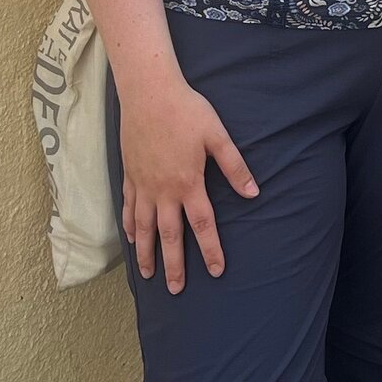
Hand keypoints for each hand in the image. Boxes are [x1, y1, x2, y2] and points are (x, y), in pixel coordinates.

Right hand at [116, 75, 259, 291]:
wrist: (148, 92)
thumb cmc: (186, 111)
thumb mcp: (217, 136)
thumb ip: (235, 167)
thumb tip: (254, 193)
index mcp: (188, 183)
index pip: (201, 225)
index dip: (210, 250)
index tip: (216, 271)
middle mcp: (163, 190)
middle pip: (168, 235)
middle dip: (174, 265)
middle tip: (176, 290)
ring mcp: (142, 184)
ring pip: (142, 227)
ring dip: (146, 253)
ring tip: (148, 275)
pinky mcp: (129, 174)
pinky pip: (127, 207)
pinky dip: (128, 226)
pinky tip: (130, 239)